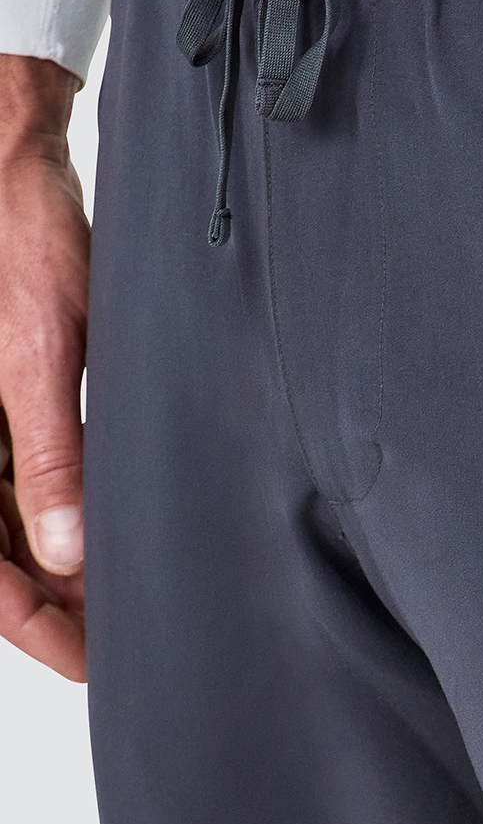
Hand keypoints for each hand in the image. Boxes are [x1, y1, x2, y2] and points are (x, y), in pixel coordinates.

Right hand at [0, 54, 88, 682]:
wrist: (13, 161)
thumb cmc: (20, 239)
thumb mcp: (39, 353)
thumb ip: (50, 456)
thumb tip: (65, 552)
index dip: (35, 626)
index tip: (90, 662)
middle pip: (1, 559)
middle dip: (57, 606)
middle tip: (125, 642)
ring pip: (17, 528)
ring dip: (66, 568)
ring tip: (129, 600)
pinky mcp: (8, 406)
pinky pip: (29, 482)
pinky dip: (68, 518)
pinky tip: (113, 539)